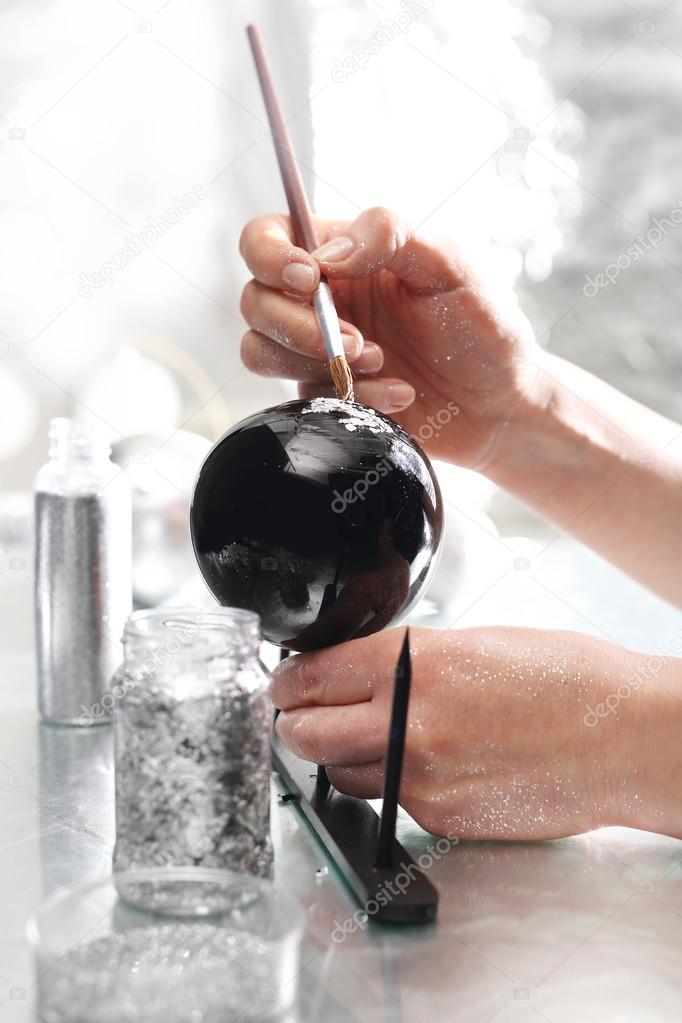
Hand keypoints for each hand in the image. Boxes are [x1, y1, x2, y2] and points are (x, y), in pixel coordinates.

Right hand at [239, 207, 542, 466]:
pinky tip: (399, 395)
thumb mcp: (452, 264)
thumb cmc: (483, 327)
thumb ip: (391, 236)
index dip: (270, 256)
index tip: (310, 278)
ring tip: (380, 363)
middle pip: (255, 301)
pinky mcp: (326, 395)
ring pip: (260, 351)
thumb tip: (326, 255)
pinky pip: (304, 396)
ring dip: (315, 361)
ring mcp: (318, 350)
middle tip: (357, 341)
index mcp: (345, 254)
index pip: (268, 237)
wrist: (500, 404)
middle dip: (297, 325)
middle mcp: (323, 299)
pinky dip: (352, 397)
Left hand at [270, 625, 681, 839]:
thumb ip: (405, 659)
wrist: (621, 737)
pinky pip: (389, 802)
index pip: (311, 675)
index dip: (287, 679)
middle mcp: (407, 722)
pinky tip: (421, 763)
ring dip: (340, 758)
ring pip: (341, 774)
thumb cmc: (564, 679)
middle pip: (305, 734)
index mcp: (412, 664)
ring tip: (368, 739)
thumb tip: (357, 671)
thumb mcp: (474, 642)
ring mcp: (422, 777)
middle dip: (294, 723)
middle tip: (301, 715)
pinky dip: (390, 784)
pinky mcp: (440, 817)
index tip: (282, 683)